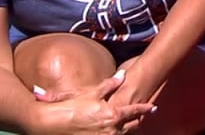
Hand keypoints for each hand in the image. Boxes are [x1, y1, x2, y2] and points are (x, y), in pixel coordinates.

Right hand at [32, 70, 155, 134]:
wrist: (51, 123)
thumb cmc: (72, 107)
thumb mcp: (92, 93)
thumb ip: (110, 85)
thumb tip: (123, 75)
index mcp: (113, 114)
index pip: (135, 111)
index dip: (145, 108)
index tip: (153, 107)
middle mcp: (112, 129)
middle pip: (133, 125)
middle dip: (139, 120)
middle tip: (145, 116)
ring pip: (124, 134)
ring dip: (128, 129)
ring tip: (133, 124)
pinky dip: (117, 133)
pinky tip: (115, 130)